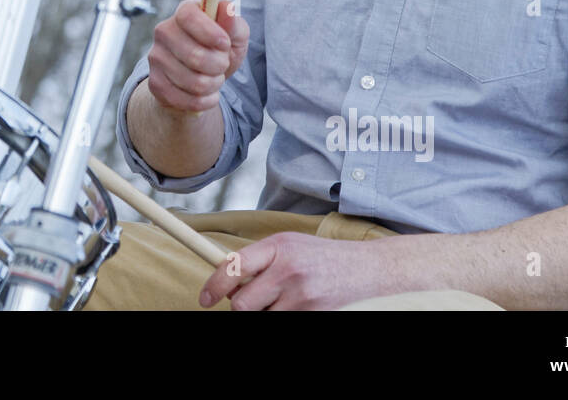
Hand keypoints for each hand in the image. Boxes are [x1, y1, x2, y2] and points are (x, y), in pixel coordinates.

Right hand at [147, 0, 249, 112]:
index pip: (188, 17)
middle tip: (222, 64)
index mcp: (184, 12)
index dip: (210, 32)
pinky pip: (187, 100)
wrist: (200, 81)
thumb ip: (234, 23)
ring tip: (214, 79)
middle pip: (195, 56)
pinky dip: (205, 101)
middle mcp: (164, 32)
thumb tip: (228, 8)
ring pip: (194, 82)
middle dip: (219, 65)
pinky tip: (206, 94)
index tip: (225, 44)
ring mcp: (156, 58)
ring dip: (214, 84)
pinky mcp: (155, 83)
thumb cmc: (218, 51)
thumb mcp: (234, 36)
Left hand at [199, 232, 390, 309]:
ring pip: (261, 317)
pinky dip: (279, 315)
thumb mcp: (286, 245)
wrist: (363, 268)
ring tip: (278, 297)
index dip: (213, 286)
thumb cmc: (318, 255)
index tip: (205, 299)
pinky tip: (292, 304)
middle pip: (243, 304)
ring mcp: (302, 297)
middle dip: (239, 305)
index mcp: (278, 247)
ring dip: (262, 312)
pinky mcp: (312, 315)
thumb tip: (227, 285)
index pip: (234, 267)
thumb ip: (256, 260)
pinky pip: (281, 321)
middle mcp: (289, 271)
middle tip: (247, 298)